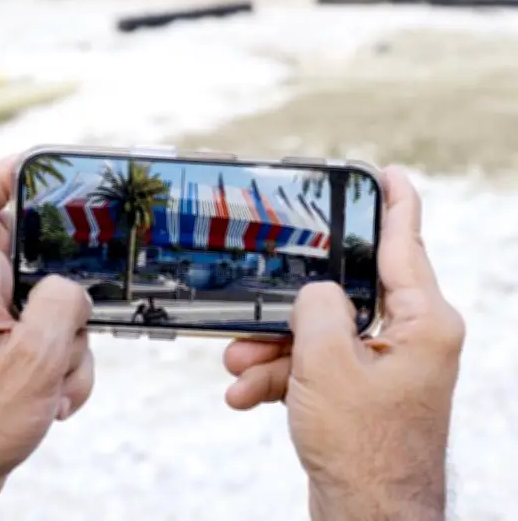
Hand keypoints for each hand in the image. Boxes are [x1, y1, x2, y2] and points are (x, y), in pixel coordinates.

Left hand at [0, 156, 94, 519]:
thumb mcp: (30, 362)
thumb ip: (58, 306)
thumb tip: (71, 288)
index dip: (1, 173)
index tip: (42, 166)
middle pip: (29, 253)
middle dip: (66, 283)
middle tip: (87, 295)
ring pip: (52, 305)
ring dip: (70, 343)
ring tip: (56, 380)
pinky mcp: (9, 353)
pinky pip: (51, 342)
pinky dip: (64, 369)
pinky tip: (55, 401)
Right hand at [222, 166, 463, 519]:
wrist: (363, 516)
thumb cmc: (362, 448)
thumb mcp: (327, 364)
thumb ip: (317, 308)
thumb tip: (312, 292)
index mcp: (425, 325)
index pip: (407, 247)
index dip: (396, 204)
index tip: (388, 175)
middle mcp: (411, 342)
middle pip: (344, 299)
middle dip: (289, 310)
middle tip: (256, 301)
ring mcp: (385, 370)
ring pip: (321, 337)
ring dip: (273, 350)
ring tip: (237, 365)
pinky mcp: (361, 395)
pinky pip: (316, 370)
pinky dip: (282, 379)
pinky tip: (247, 394)